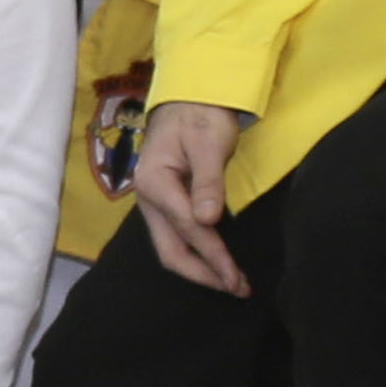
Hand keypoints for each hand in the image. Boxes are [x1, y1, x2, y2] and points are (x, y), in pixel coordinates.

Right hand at [132, 100, 250, 295]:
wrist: (188, 98)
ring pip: (171, 248)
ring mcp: (155, 204)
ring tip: (231, 283)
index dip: (214, 255)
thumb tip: (208, 220)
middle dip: (203, 274)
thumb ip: (208, 182)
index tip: (237, 276)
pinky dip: (197, 255)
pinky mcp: (165, 204)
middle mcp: (148, 199)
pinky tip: (216, 262)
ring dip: (200, 269)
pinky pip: (177, 238)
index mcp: (155, 183)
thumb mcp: (208, 143)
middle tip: (237, 288)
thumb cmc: (199, 115)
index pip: (188, 227)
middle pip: (170, 250)